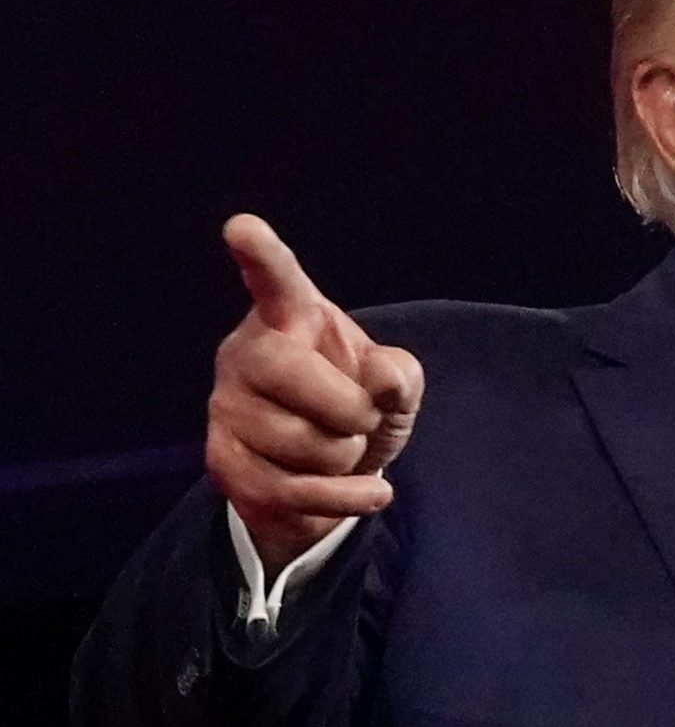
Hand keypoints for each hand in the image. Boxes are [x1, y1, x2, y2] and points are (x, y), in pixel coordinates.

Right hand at [207, 215, 424, 574]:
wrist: (330, 477)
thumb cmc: (358, 409)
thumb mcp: (394, 387)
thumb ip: (399, 374)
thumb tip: (381, 378)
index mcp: (289, 318)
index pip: (276, 281)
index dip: (263, 256)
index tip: (242, 228)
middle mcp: (245, 354)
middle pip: (284, 370)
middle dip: (344, 407)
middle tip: (362, 419)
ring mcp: (227, 407)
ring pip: (297, 441)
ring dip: (345, 457)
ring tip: (344, 450)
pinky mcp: (223, 462)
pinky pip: (292, 490)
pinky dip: (347, 498)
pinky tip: (370, 492)